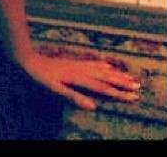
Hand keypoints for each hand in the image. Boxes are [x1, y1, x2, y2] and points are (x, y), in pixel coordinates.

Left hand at [17, 52, 141, 110]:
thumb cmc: (40, 76)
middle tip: (137, 87)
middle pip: (105, 77)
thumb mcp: (55, 89)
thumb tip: (93, 107)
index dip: (118, 93)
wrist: (29, 59)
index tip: (133, 97)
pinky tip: (107, 65)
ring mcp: (76, 64)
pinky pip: (92, 63)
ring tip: (128, 76)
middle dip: (121, 82)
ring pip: (100, 69)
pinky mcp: (72, 62)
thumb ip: (74, 96)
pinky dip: (102, 65)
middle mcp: (80, 69)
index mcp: (78, 78)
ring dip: (115, 73)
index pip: (102, 88)